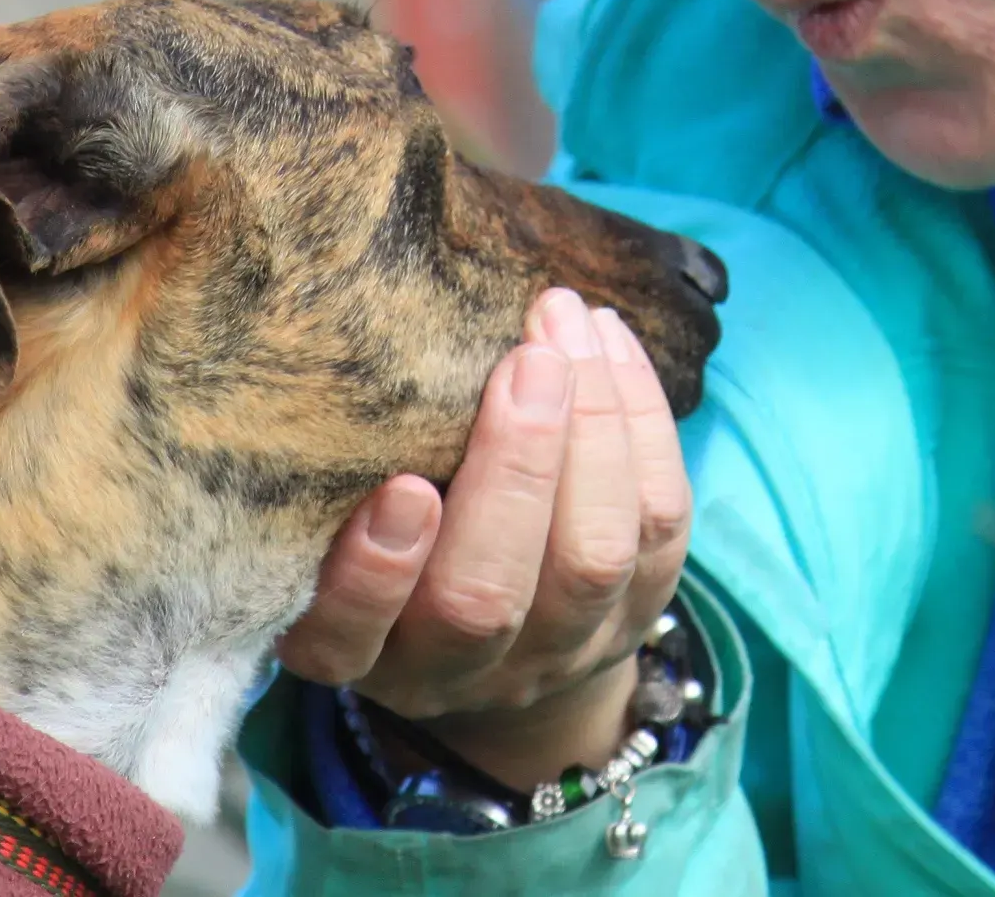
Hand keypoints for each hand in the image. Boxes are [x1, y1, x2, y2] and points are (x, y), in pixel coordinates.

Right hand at [277, 286, 694, 791]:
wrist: (500, 641)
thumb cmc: (398, 547)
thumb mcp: (336, 532)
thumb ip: (333, 476)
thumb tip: (357, 343)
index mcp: (366, 654)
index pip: (350, 639)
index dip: (376, 573)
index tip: (402, 488)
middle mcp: (461, 668)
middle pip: (488, 596)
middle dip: (515, 471)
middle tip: (524, 361)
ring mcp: (560, 648)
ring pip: (593, 556)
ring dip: (593, 427)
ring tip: (567, 326)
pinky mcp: (639, 611)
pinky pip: (661, 522)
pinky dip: (643, 420)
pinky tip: (608, 341)